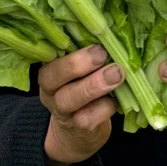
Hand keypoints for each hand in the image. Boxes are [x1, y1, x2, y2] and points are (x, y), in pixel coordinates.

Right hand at [39, 45, 124, 165]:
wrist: (76, 133)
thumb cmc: (81, 88)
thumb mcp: (77, 72)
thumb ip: (86, 54)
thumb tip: (110, 32)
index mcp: (49, 71)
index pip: (49, 57)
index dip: (68, 51)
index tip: (93, 43)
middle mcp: (50, 91)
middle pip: (54, 77)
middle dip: (78, 64)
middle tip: (102, 54)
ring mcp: (63, 112)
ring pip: (71, 99)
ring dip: (95, 85)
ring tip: (117, 73)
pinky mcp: (79, 129)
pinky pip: (90, 118)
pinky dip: (106, 106)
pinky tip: (117, 98)